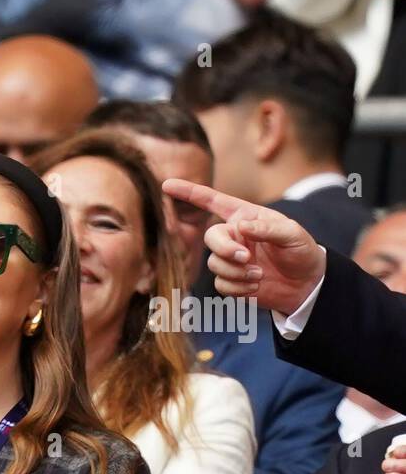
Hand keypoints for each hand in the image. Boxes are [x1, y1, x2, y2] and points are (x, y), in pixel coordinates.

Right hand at [161, 178, 325, 315]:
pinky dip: (239, 288)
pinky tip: (256, 286)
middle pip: (210, 238)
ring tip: (259, 275)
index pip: (213, 202)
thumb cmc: (301, 251)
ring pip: (215, 264)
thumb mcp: (293, 234)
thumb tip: (241, 227)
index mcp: (245, 217)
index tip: (168, 185)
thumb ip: (267, 228)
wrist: (306, 284)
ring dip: (238, 272)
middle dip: (225, 249)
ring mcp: (230, 259)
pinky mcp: (230, 281)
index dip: (190, 193)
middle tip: (246, 258)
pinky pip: (221, 284)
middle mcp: (233, 236)